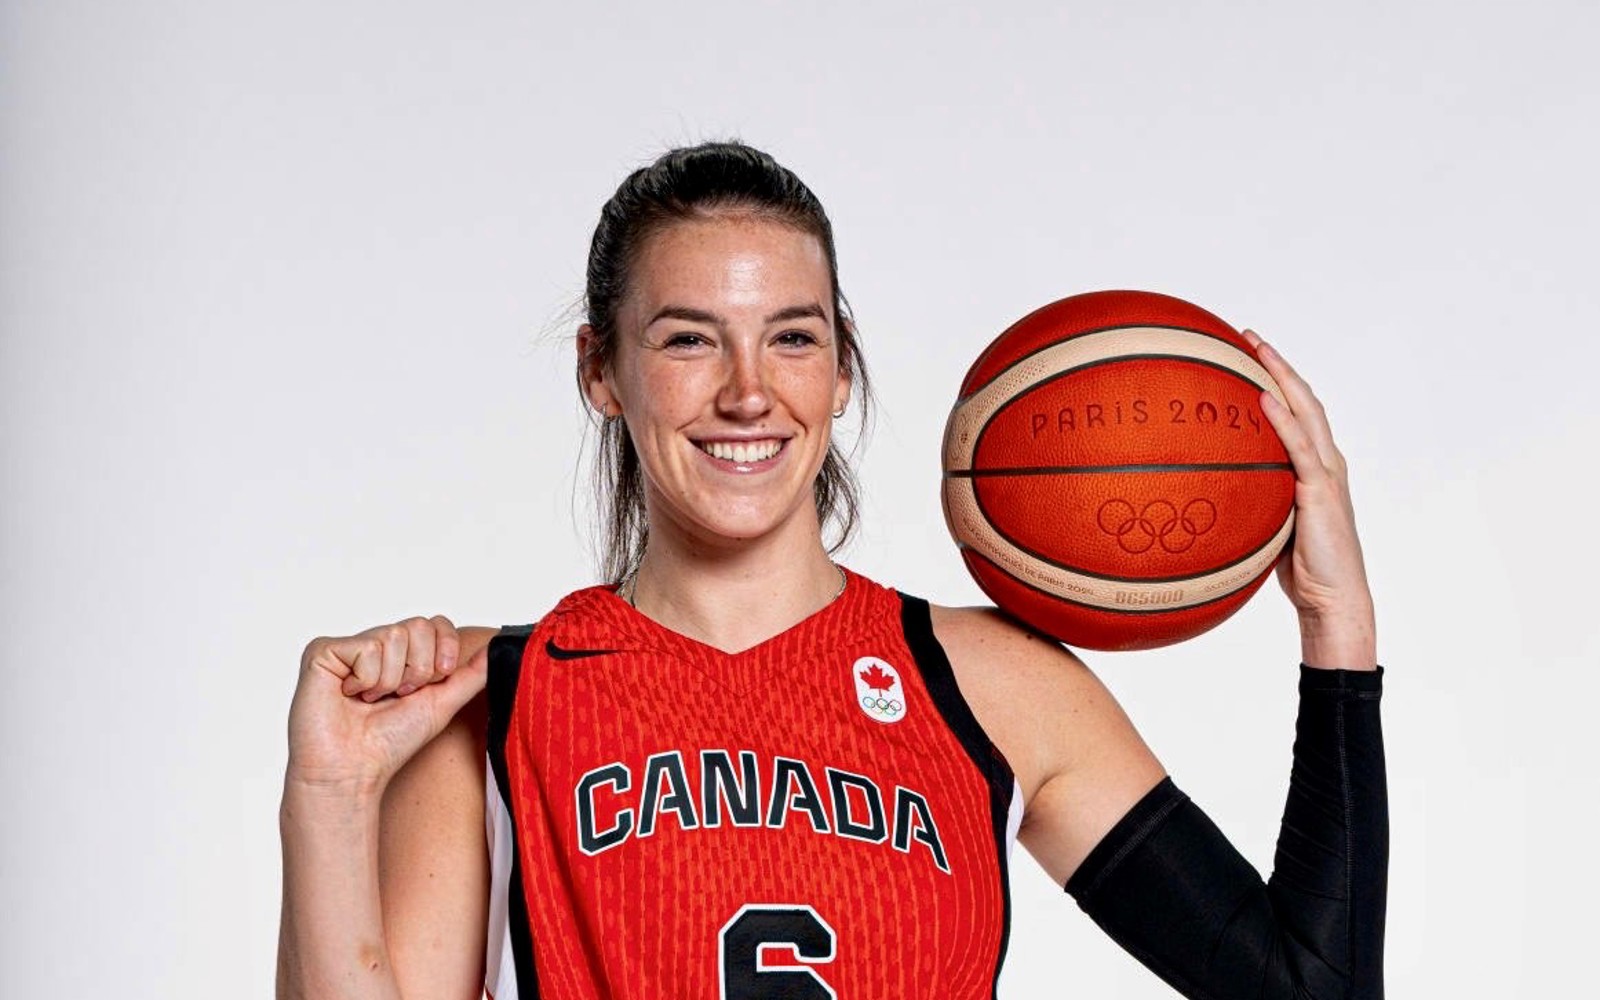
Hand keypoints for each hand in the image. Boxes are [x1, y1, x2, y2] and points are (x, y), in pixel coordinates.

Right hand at [286, 615, 487, 794]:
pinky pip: (366, 647)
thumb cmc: (391, 742)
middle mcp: (376, 645)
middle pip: (418, 626)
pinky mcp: (323, 651)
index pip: (435, 623)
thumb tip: (498, 646)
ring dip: (390, 679)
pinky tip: (349, 695)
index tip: (433, 682)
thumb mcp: (442, 703)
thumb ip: (470, 674)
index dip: (442, 650)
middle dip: (417, 670)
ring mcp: (349, 646)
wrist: (353, 769)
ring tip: (370, 700)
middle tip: (395, 696)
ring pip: (393, 636)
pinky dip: (366, 679)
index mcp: (402, 654)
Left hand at [1243, 330, 1376, 669]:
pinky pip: (1300, 449)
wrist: (1331, 600)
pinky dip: (1283, 421)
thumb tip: (1201, 492)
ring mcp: (1327, 474)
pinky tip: (1264, 400)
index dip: (1276, 379)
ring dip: (1281, 377)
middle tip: (1248, 335)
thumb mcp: (1266, 525)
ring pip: (1306, 413)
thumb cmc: (1299, 569)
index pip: (1296, 412)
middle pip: (1303, 399)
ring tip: (1256, 349)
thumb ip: (1247, 501)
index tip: (1248, 353)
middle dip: (1276, 364)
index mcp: (1314, 468)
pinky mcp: (1322, 492)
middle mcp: (1325, 462)